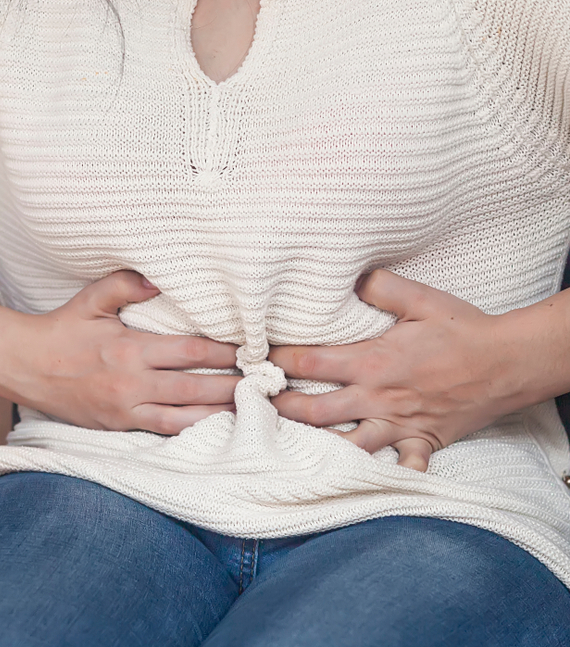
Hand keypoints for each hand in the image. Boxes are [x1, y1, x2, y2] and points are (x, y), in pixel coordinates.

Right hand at [13, 271, 239, 433]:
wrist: (24, 366)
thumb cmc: (62, 329)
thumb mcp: (90, 299)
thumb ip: (125, 284)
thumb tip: (160, 278)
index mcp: (129, 348)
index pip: (190, 350)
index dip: (226, 351)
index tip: (252, 349)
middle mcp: (132, 382)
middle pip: (196, 386)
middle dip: (235, 385)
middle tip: (267, 383)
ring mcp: (126, 408)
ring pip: (186, 415)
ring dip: (222, 412)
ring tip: (254, 408)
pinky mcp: (120, 426)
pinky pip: (164, 430)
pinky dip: (193, 429)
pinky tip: (218, 427)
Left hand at [269, 269, 527, 471]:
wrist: (510, 361)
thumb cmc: (463, 328)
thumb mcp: (420, 298)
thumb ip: (380, 287)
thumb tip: (350, 275)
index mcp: (371, 361)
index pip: (309, 363)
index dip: (275, 362)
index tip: (251, 361)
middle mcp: (379, 397)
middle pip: (314, 411)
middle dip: (278, 411)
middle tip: (251, 409)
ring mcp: (399, 424)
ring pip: (346, 446)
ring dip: (314, 449)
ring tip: (283, 449)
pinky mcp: (423, 442)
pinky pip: (401, 470)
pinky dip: (384, 479)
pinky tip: (357, 486)